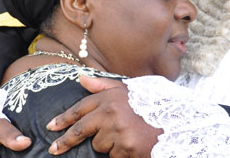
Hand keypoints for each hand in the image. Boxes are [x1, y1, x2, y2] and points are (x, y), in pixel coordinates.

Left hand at [47, 76, 162, 156]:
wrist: (177, 123)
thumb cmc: (153, 106)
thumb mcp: (131, 90)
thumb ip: (104, 86)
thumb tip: (81, 79)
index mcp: (112, 97)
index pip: (81, 107)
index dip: (64, 117)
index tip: (52, 125)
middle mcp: (112, 112)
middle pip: (81, 129)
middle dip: (66, 140)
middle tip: (55, 149)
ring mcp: (118, 130)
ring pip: (98, 145)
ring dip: (108, 145)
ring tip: (126, 137)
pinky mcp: (125, 147)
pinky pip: (113, 155)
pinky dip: (120, 153)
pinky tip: (132, 145)